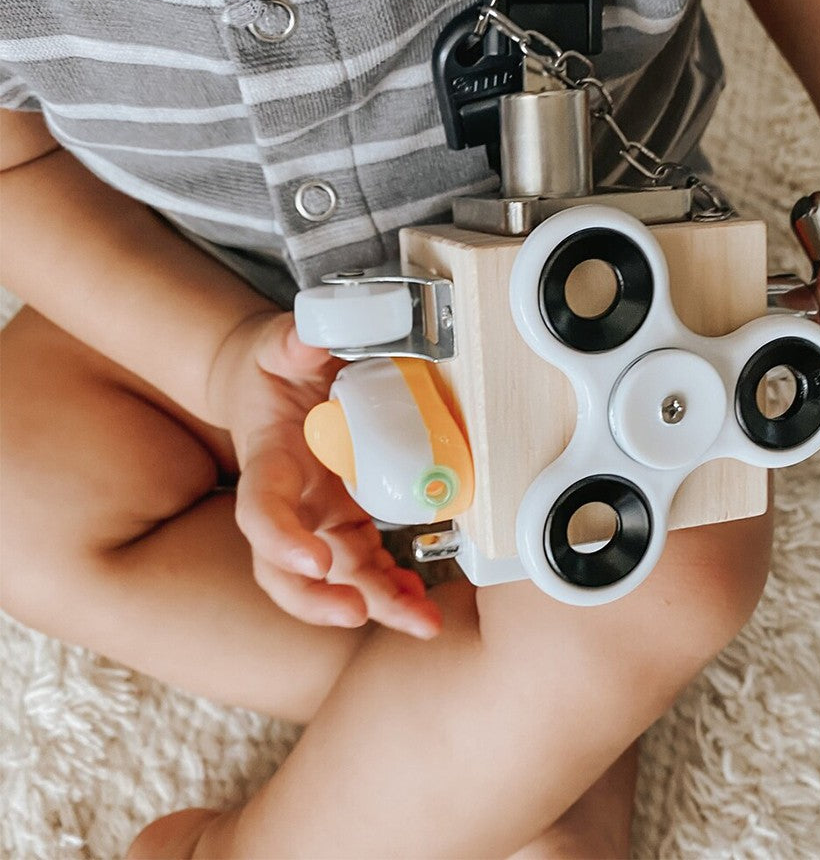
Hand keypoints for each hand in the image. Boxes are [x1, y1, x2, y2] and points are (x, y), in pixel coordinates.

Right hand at [207, 311, 442, 638]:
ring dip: (376, 604)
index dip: (281, 540)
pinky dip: (394, 587)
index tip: (316, 561)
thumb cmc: (276, 370)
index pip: (260, 510)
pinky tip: (420, 599)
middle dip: (319, 601)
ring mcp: (319, 518)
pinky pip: (368, 566)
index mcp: (269, 460)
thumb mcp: (279, 345)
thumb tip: (312, 339)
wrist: (274, 387)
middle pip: (285, 572)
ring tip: (420, 620)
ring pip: (336, 579)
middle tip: (358, 613)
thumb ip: (292, 342)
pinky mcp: (348, 521)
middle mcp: (291, 502)